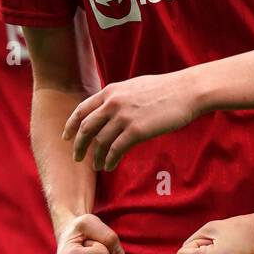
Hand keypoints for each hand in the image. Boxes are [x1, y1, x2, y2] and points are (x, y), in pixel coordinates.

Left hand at [63, 73, 198, 171]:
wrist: (186, 91)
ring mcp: (124, 117)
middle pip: (86, 128)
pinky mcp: (136, 131)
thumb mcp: (134, 87)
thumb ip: (118, 97)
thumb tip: (108, 109)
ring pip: (100, 142)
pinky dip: (110, 160)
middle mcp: (112, 103)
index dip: (71, 125)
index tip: (67, 137)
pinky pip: (116, 150)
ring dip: (96, 157)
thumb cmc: (165, 89)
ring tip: (97, 166)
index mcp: (110, 91)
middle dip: (79, 145)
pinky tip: (109, 166)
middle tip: (77, 158)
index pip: (82, 110)